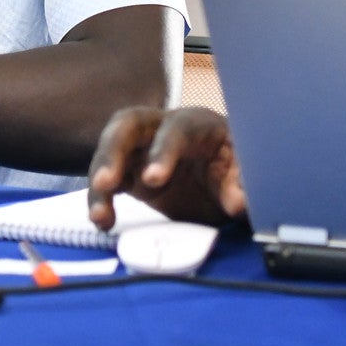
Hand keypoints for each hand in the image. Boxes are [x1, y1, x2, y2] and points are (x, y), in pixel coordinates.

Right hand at [87, 106, 244, 229]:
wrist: (226, 181)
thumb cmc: (236, 166)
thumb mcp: (246, 173)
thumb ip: (243, 183)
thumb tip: (238, 201)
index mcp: (196, 124)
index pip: (176, 128)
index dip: (163, 151)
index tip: (152, 179)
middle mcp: (162, 128)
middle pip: (129, 124)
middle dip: (113, 150)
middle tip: (104, 182)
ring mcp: (141, 149)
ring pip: (110, 151)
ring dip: (100, 181)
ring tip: (100, 217)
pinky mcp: (130, 173)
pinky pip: (108, 180)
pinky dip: (101, 199)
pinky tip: (102, 222)